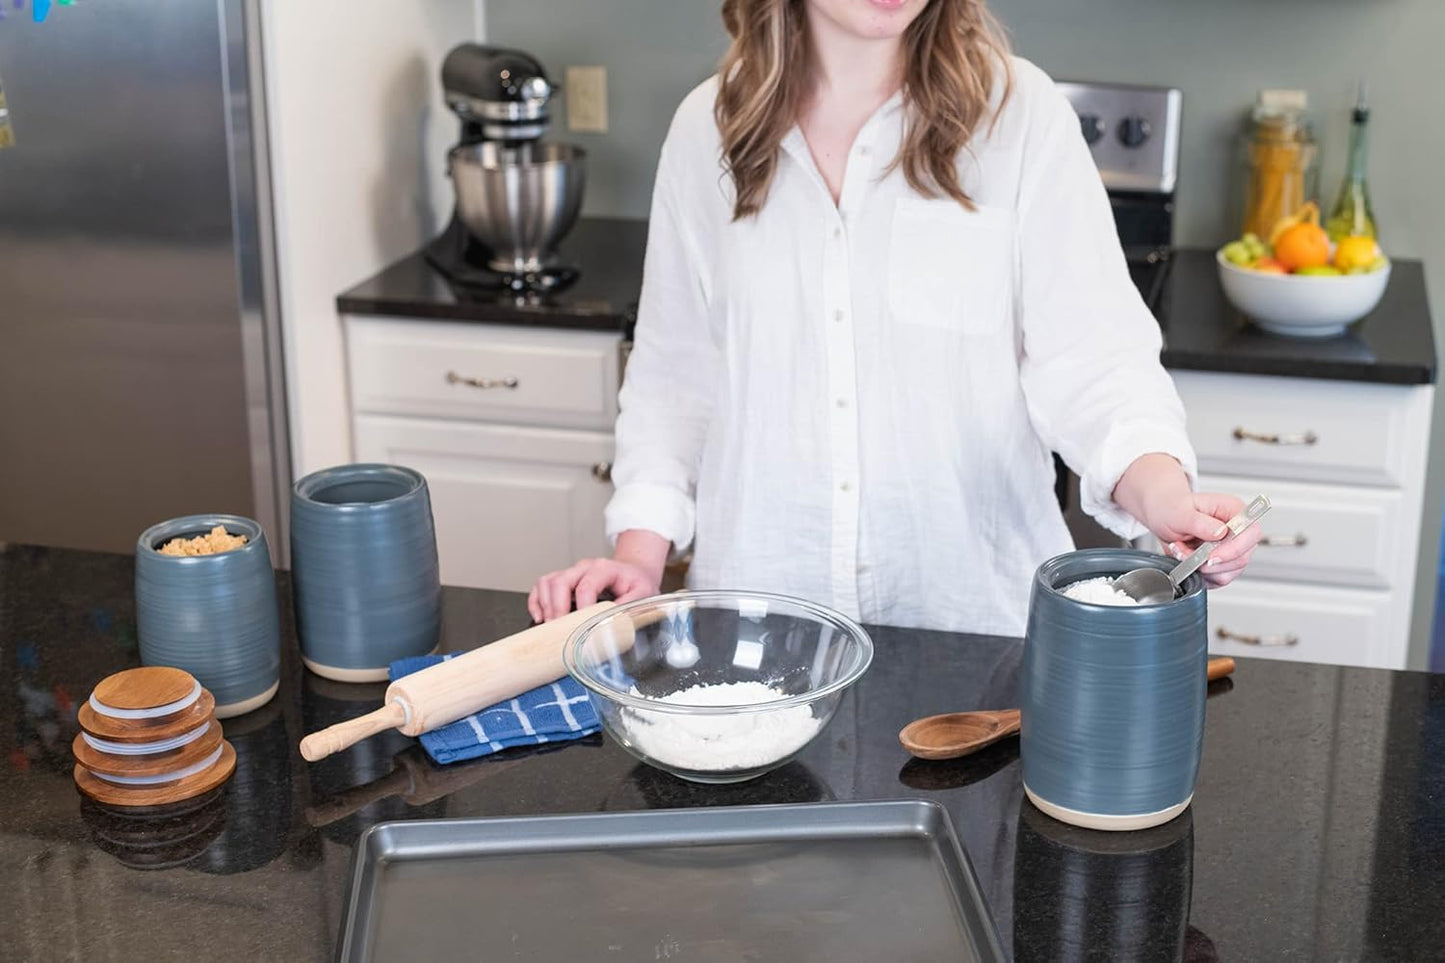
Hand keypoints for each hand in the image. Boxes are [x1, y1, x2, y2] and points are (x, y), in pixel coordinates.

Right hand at [526, 529, 668, 621]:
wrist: (634, 571)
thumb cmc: (637, 582)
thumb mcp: (643, 594)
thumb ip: (628, 607)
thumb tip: (611, 624)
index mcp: (605, 569)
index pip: (586, 586)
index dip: (581, 608)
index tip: (581, 626)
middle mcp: (584, 568)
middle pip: (561, 581)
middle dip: (557, 608)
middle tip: (559, 629)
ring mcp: (572, 572)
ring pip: (548, 581)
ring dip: (544, 605)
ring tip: (549, 625)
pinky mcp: (564, 579)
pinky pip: (542, 585)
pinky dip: (537, 600)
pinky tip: (539, 616)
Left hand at [1114, 454, 1259, 587]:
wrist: (1163, 514)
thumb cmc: (1172, 507)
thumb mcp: (1180, 512)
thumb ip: (1200, 523)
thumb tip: (1220, 532)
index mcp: (1234, 511)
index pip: (1250, 533)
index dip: (1234, 549)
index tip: (1210, 556)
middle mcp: (1238, 530)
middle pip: (1242, 557)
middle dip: (1209, 561)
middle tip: (1186, 552)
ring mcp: (1232, 548)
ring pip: (1230, 572)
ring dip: (1201, 568)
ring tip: (1183, 552)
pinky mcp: (1223, 563)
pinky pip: (1219, 579)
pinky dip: (1200, 574)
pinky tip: (1188, 560)